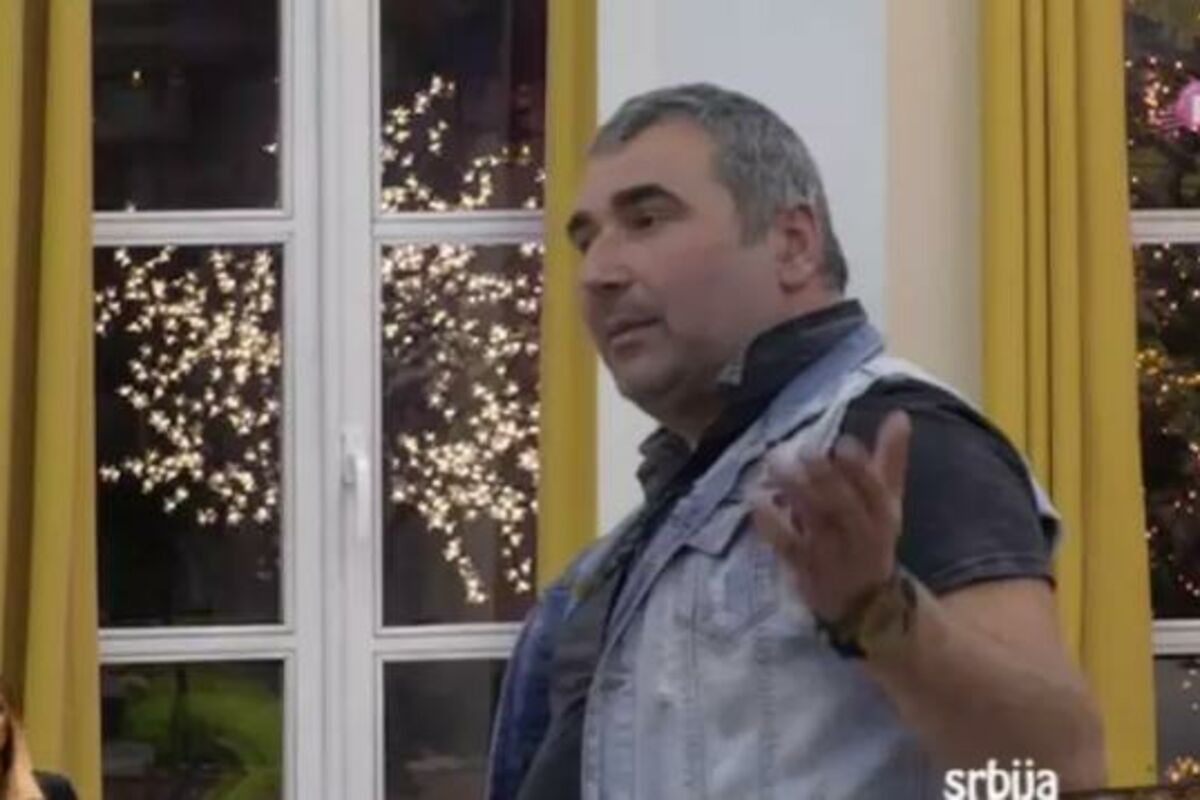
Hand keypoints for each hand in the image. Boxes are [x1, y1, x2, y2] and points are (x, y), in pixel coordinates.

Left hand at [750, 411, 911, 623]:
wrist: (864, 603)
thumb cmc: (871, 538)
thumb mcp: (887, 502)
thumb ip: (891, 458)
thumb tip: (899, 415)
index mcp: (883, 515)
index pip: (875, 491)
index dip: (860, 469)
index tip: (842, 442)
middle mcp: (860, 535)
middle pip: (842, 505)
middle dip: (823, 476)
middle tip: (800, 449)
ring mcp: (831, 554)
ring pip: (813, 521)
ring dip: (793, 491)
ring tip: (774, 463)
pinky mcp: (804, 568)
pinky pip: (786, 545)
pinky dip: (770, 522)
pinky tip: (756, 498)